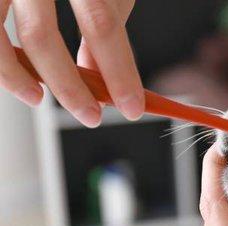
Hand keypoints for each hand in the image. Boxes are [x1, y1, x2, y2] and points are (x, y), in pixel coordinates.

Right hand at [0, 0, 142, 126]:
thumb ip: (102, 25)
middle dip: (68, 86)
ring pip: (0, 38)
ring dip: (17, 76)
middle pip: (42, 36)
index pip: (101, 25)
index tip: (132, 106)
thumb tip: (98, 73)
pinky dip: (1, 63)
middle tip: (91, 116)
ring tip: (37, 98)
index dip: (118, 71)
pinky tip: (16, 78)